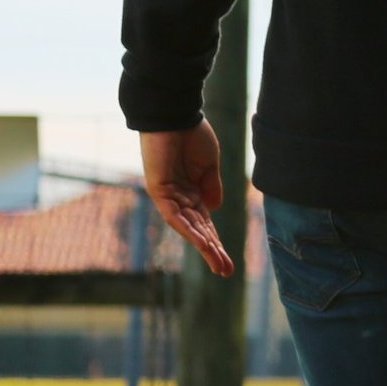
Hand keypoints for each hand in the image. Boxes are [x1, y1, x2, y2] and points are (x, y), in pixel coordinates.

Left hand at [140, 121, 235, 277]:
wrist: (174, 114)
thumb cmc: (191, 134)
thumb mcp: (209, 165)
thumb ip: (211, 187)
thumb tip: (214, 209)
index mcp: (192, 192)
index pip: (206, 223)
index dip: (216, 242)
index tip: (228, 261)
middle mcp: (179, 198)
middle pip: (198, 230)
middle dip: (212, 251)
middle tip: (226, 272)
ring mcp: (168, 195)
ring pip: (188, 228)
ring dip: (204, 247)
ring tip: (219, 266)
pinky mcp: (158, 190)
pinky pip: (175, 215)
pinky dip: (189, 229)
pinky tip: (203, 243)